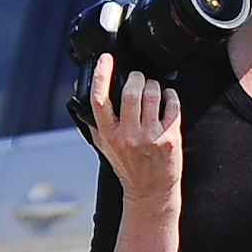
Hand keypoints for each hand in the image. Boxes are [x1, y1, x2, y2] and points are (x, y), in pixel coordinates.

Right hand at [87, 53, 181, 214]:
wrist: (150, 192)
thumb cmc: (126, 166)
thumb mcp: (103, 145)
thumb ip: (92, 118)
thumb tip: (78, 88)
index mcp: (108, 134)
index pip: (99, 99)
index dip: (102, 74)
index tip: (106, 59)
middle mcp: (127, 135)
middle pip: (131, 91)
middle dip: (136, 77)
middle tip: (138, 77)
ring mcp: (150, 137)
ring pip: (153, 95)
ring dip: (154, 85)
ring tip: (153, 88)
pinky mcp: (169, 139)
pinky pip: (172, 105)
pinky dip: (171, 96)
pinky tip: (167, 97)